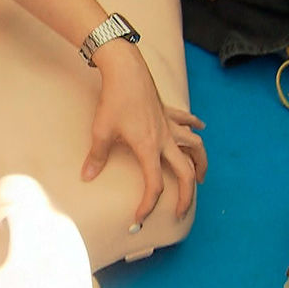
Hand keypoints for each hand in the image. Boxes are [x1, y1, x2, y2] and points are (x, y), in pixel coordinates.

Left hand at [84, 40, 206, 223]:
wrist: (125, 69)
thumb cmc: (114, 99)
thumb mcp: (101, 130)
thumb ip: (96, 156)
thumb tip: (87, 176)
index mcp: (149, 148)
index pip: (154, 184)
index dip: (148, 205)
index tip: (139, 217)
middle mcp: (165, 139)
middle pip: (186, 172)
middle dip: (187, 195)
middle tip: (183, 211)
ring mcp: (169, 124)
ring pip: (195, 146)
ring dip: (200, 163)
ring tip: (201, 176)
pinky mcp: (167, 111)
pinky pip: (186, 121)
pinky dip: (195, 127)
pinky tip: (201, 128)